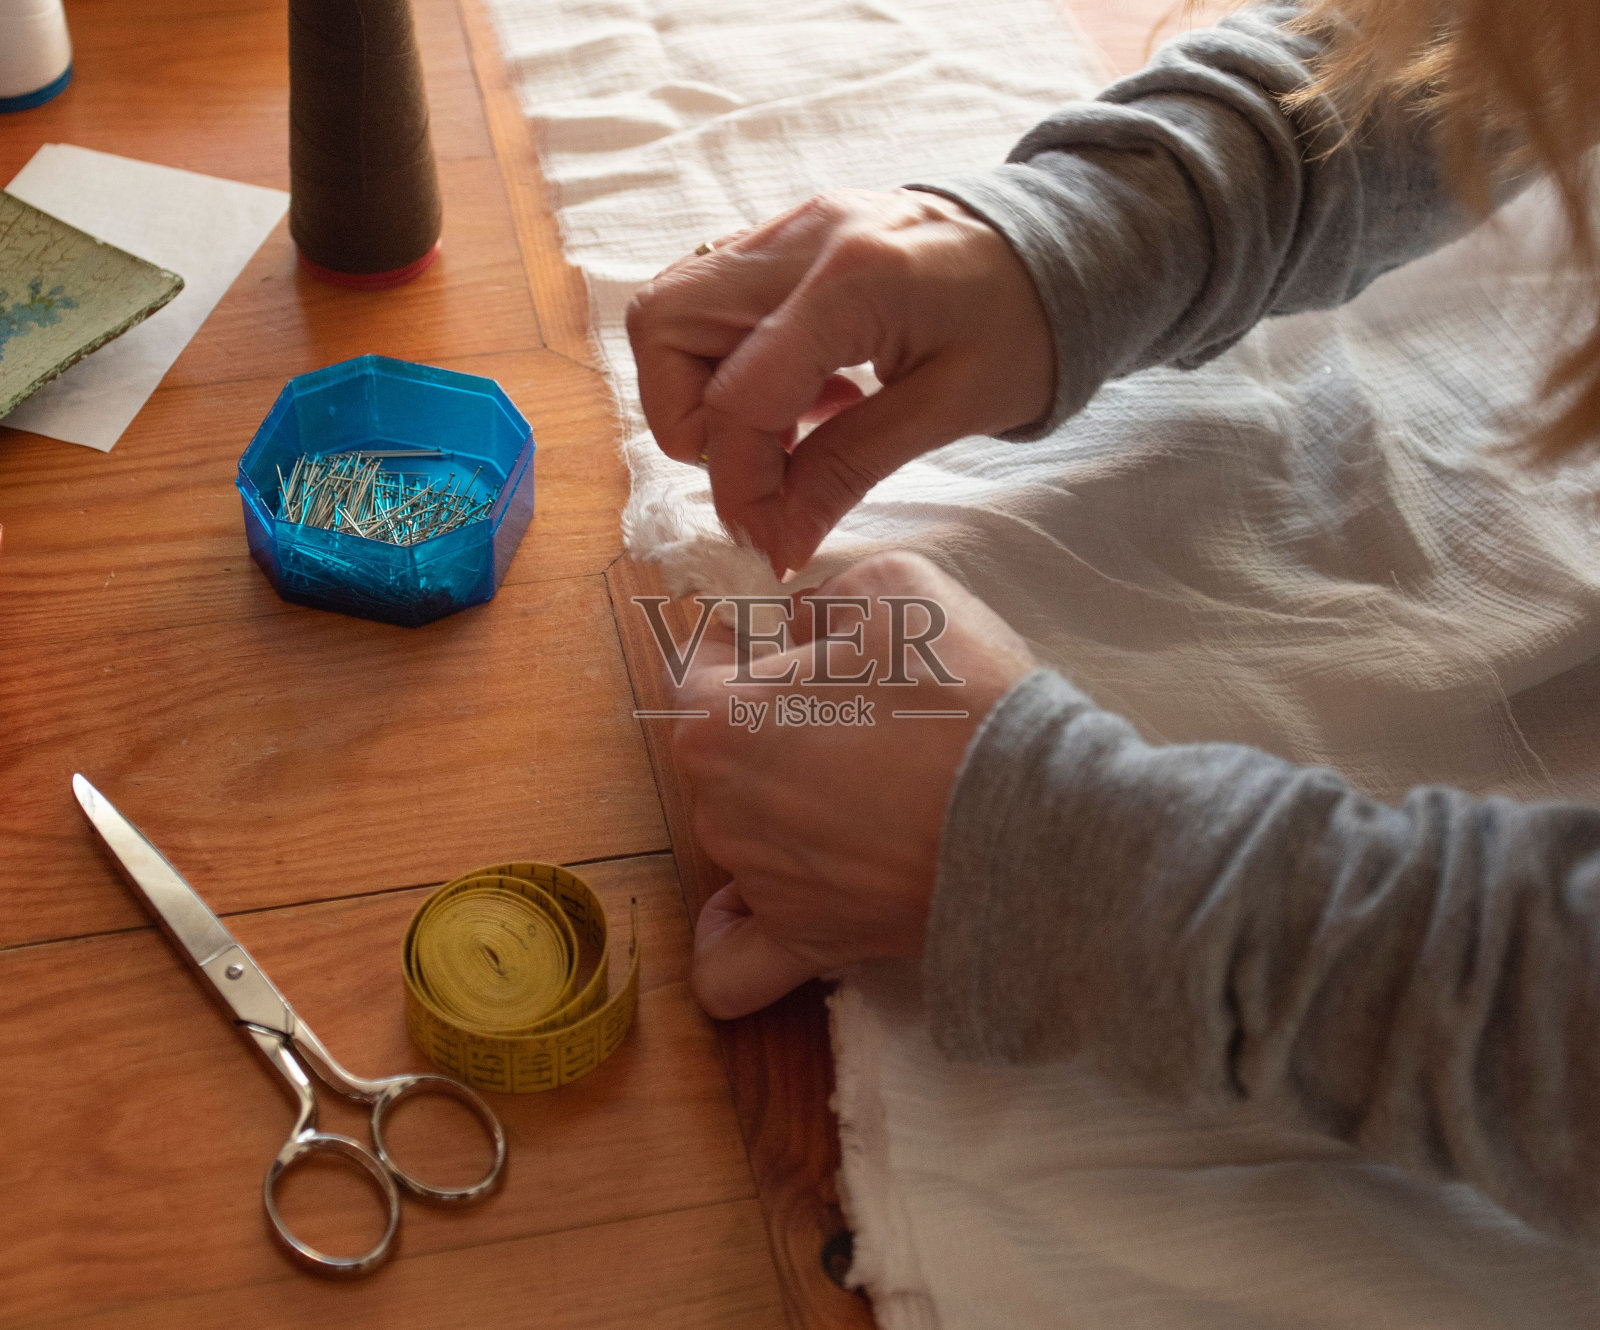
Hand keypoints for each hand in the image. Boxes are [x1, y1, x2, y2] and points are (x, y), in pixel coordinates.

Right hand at [627, 190, 1054, 574]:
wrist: (1061, 246)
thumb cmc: (1027, 324)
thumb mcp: (950, 410)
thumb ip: (848, 470)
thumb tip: (775, 544)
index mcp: (850, 281)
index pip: (737, 395)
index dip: (739, 482)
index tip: (769, 536)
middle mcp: (799, 240)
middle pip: (663, 324)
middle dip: (689, 419)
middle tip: (762, 464)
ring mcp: (786, 228)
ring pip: (672, 307)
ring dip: (702, 388)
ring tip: (790, 429)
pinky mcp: (787, 238)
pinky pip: (712, 299)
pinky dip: (730, 361)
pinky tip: (808, 395)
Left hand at [671, 551, 1036, 1018]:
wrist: (1041, 815)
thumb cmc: (963, 695)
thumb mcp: (894, 586)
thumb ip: (821, 598)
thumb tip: (800, 626)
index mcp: (719, 718)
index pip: (699, 665)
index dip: (752, 642)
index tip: (804, 644)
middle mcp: (719, 806)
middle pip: (720, 752)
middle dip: (770, 725)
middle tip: (856, 715)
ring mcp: (760, 881)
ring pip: (737, 835)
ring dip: (778, 810)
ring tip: (865, 795)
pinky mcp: (806, 943)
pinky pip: (732, 965)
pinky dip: (735, 938)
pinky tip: (761, 907)